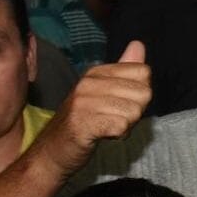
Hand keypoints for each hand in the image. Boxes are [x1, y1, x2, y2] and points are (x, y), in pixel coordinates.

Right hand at [36, 40, 150, 172]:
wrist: (53, 151)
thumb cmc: (83, 123)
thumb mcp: (104, 92)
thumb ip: (123, 70)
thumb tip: (138, 44)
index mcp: (96, 72)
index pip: (143, 72)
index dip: (139, 94)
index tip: (120, 105)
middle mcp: (89, 82)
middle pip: (143, 93)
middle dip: (135, 112)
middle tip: (113, 119)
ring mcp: (84, 102)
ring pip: (133, 111)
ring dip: (125, 126)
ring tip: (106, 128)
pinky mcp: (82, 123)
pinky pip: (120, 126)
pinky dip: (117, 135)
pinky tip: (102, 136)